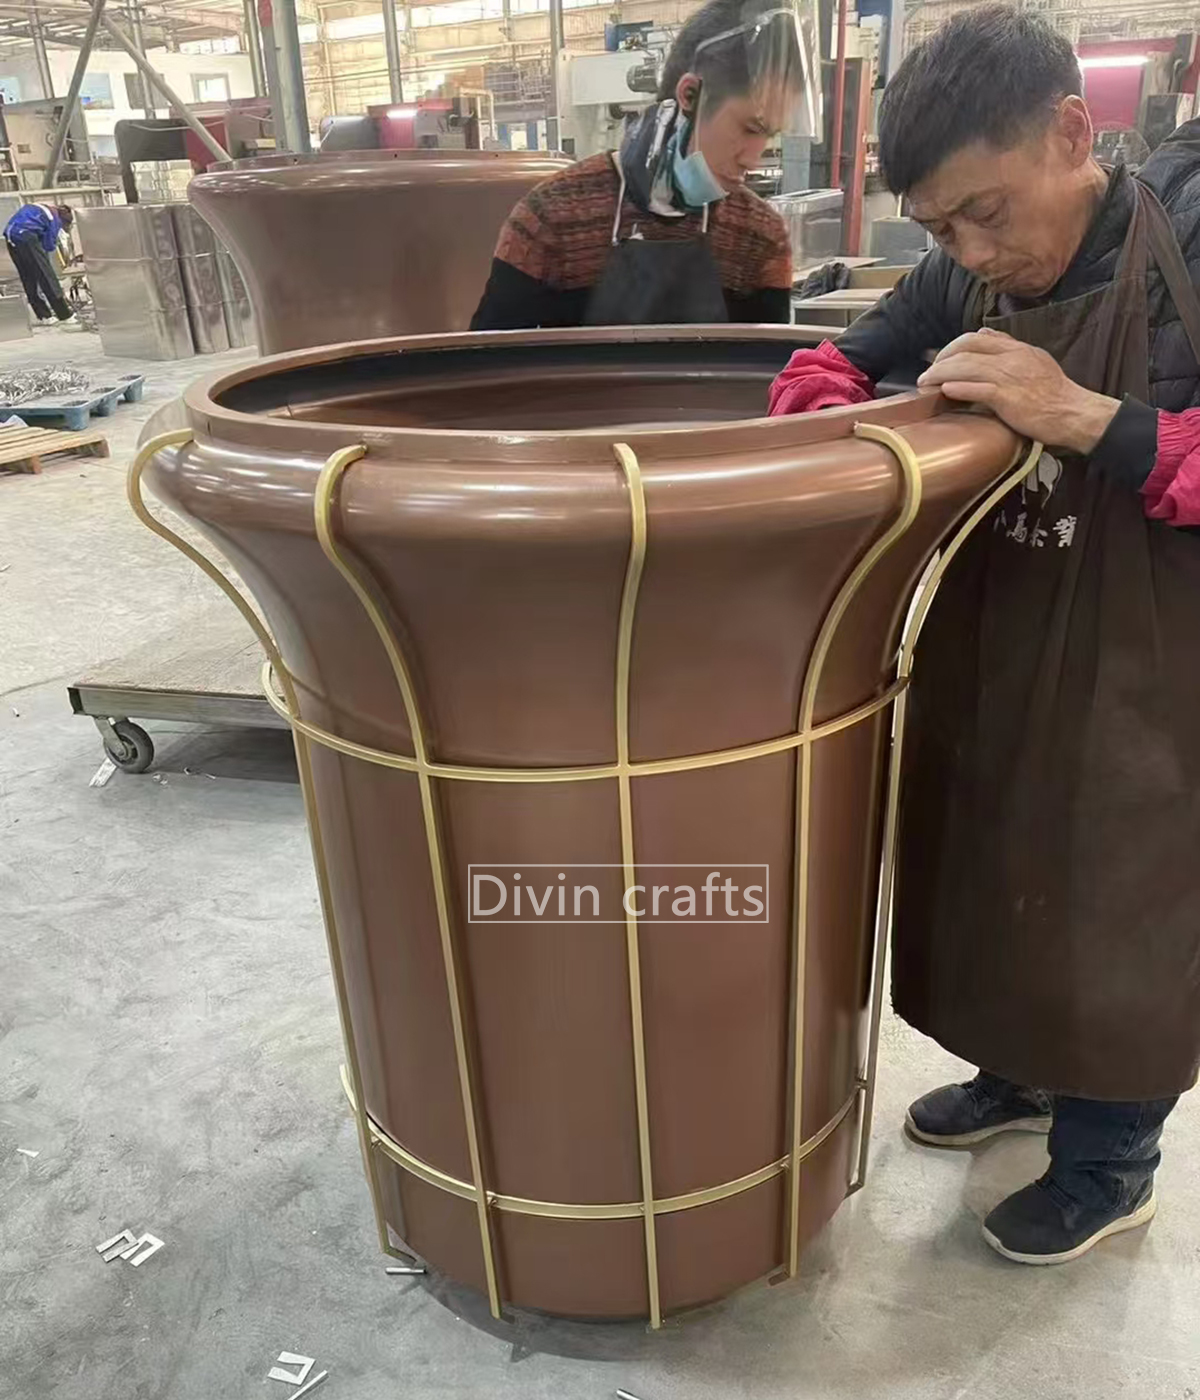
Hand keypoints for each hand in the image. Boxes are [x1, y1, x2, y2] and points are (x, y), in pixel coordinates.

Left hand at [917, 328, 1119, 453]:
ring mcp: (1009, 376)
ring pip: (966, 367)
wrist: (1073, 413)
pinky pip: (977, 389)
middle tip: (928, 373)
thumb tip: (984, 335)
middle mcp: (1011, 357)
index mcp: (1017, 349)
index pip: (976, 337)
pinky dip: (958, 388)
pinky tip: (945, 391)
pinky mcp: (1008, 398)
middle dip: (941, 358)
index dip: (952, 347)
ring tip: (926, 383)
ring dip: (940, 374)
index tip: (939, 359)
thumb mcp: (1034, 361)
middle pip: (966, 347)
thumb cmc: (1052, 393)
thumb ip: (1009, 349)